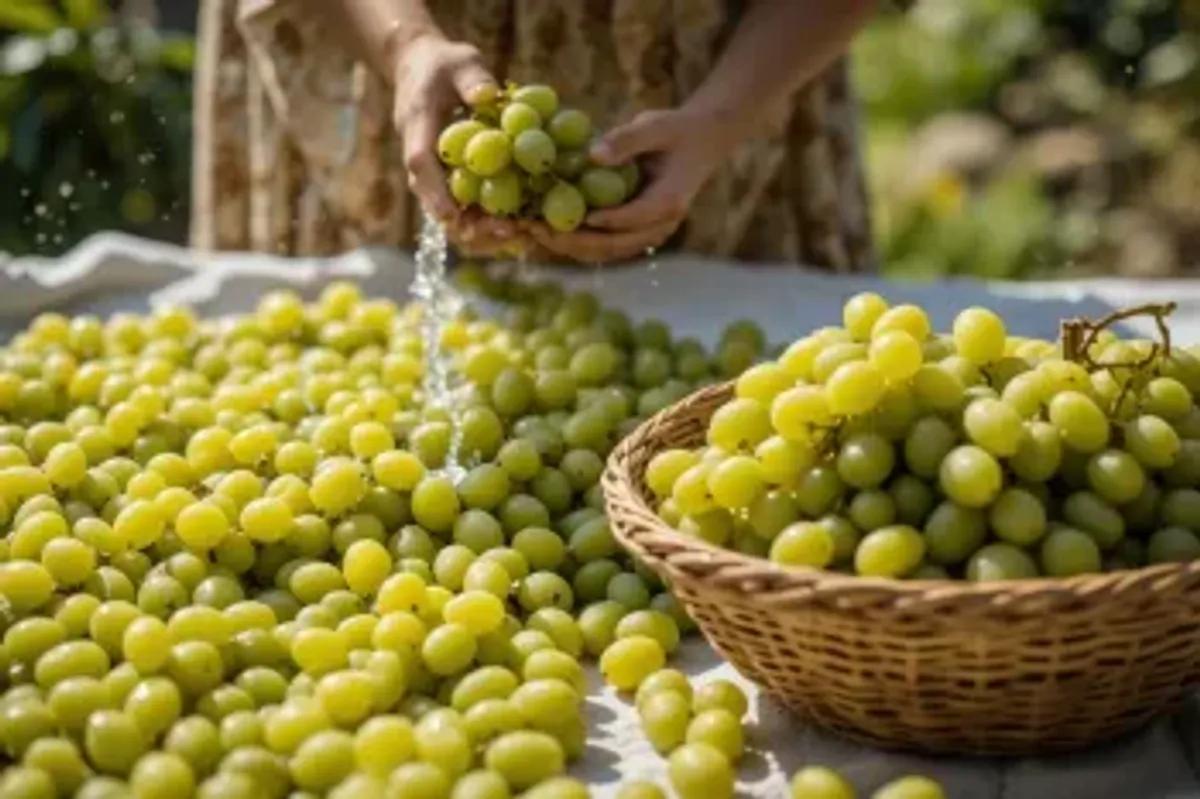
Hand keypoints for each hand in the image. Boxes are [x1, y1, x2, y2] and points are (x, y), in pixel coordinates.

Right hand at [391, 33, 523, 252]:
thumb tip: (489, 95)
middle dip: (465, 223)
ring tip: (516, 236)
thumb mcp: (460, 61)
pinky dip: (485, 220)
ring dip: (478, 229)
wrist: (421, 69)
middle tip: (505, 231)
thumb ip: (473, 79)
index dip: (435, 192)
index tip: (453, 216)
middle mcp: (420, 156)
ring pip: (446, 212)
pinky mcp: (446, 178)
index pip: (420, 163)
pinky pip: (461, 206)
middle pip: (433, 201)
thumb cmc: (443, 64)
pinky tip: (517, 226)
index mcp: (417, 126)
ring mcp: (432, 171)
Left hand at [528, 106, 736, 262]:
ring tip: (532, 231)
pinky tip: (546, 229)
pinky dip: (575, 240)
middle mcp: (660, 227)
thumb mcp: (655, 126)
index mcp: (668, 203)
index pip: (630, 219)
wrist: (699, 143)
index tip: (565, 218)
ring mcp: (648, 234)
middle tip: (535, 228)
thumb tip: (592, 155)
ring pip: (605, 251)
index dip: (598, 221)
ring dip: (568, 245)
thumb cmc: (675, 130)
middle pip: (613, 245)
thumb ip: (626, 140)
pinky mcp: (635, 233)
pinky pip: (603, 245)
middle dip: (572, 240)